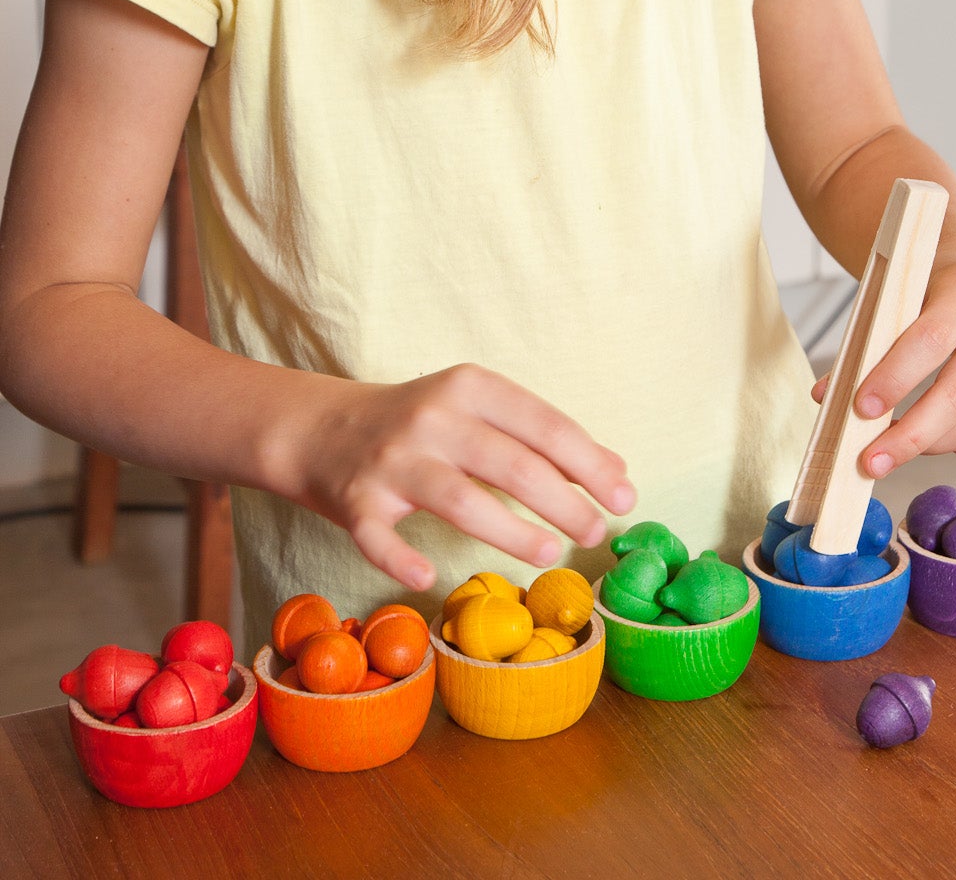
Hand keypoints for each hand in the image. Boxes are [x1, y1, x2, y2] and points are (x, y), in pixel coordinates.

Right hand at [282, 363, 635, 590]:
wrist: (320, 427)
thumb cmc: (419, 423)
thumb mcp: (479, 411)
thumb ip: (542, 436)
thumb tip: (616, 470)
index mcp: (469, 387)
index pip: (543, 425)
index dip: (590, 463)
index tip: (624, 496)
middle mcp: (432, 418)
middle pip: (511, 463)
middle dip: (564, 502)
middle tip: (597, 533)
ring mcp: (391, 461)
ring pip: (461, 500)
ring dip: (511, 532)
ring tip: (552, 553)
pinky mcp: (355, 502)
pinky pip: (380, 538)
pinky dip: (403, 560)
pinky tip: (429, 578)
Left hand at [810, 261, 955, 476]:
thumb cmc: (923, 297)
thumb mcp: (893, 304)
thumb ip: (863, 347)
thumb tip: (826, 399)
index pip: (931, 341)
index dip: (894, 379)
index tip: (860, 410)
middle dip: (909, 435)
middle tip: (869, 461)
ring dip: (932, 445)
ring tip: (897, 448)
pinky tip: (943, 440)